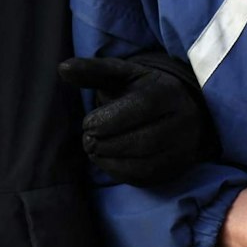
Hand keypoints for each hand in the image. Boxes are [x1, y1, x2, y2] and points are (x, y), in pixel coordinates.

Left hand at [58, 54, 217, 184]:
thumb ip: (92, 71)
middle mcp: (183, 121)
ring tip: (94, 151)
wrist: (176, 109)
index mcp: (168, 92)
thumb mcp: (119, 74)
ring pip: (147, 163)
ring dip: (111, 160)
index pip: (141, 109)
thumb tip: (63, 68)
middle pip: (145, 140)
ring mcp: (184, 147)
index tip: (87, 124)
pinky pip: (148, 178)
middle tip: (87, 141)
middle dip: (108, 144)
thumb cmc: (139, 89)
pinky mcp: (177, 168)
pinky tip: (105, 161)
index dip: (108, 120)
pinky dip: (120, 172)